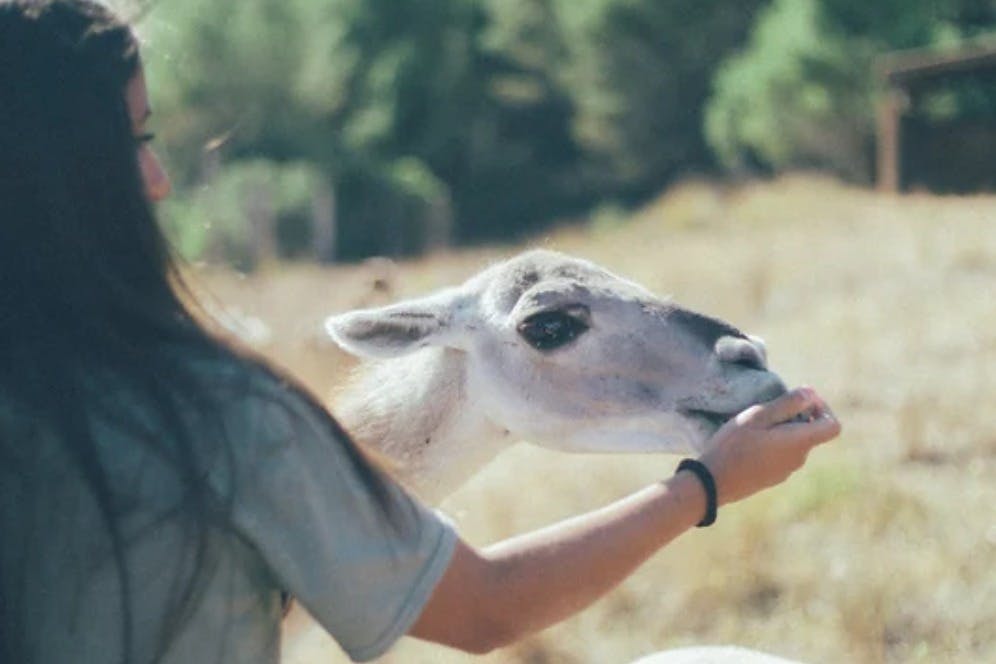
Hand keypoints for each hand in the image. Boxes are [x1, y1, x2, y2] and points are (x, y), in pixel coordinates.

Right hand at [697, 387, 840, 505]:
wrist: (713, 483)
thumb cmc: (734, 446)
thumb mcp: (758, 416)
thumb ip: (788, 403)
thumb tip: (811, 393)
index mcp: (800, 442)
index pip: (833, 426)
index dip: (823, 409)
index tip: (800, 401)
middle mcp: (799, 459)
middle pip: (811, 432)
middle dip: (795, 416)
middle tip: (767, 409)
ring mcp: (786, 471)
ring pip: (794, 443)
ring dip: (781, 430)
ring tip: (753, 426)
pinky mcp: (772, 477)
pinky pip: (781, 455)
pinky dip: (772, 444)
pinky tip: (747, 443)